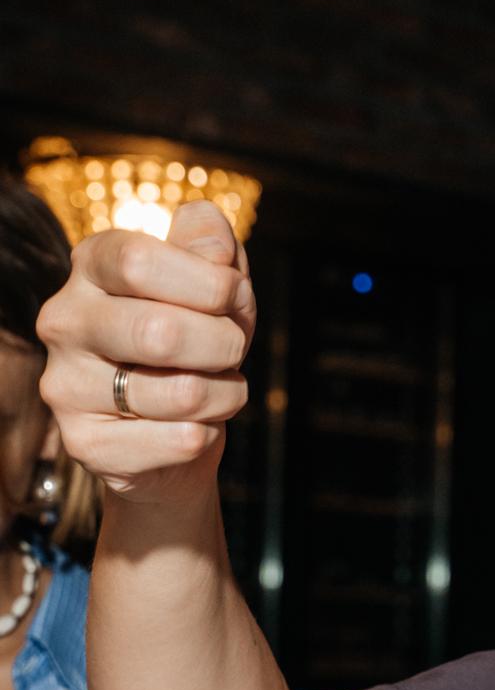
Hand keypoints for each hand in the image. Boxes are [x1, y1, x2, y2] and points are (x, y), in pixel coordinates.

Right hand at [37, 202, 254, 503]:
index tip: (234, 296)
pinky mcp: (85, 443)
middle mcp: (65, 321)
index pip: (138, 261)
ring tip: (217, 390)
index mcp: (90, 266)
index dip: (207, 282)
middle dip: (225, 343)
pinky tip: (192, 425)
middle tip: (233, 349)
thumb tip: (216, 249)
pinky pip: (180, 440)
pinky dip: (207, 433)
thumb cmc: (195, 342)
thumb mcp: (212, 282)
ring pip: (182, 393)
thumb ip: (210, 246)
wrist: (173, 432)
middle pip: (160, 332)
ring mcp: (66, 385)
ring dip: (226, 394)